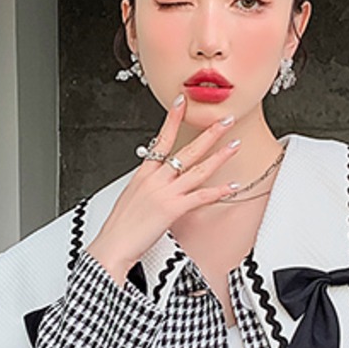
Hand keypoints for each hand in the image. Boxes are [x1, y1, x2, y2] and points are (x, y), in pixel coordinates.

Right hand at [85, 97, 241, 282]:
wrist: (113, 244)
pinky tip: (231, 186)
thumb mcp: (131, 197)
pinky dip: (218, 191)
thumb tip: (155, 180)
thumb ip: (147, 185)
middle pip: (186, 150)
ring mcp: (165, 192)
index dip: (173, 119)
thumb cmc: (120, 226)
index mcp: (144, 173)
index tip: (182, 102)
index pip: (161, 139)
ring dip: (219, 156)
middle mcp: (156, 179)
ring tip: (235, 144)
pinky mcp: (173, 209)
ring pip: (198, 169)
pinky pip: (200, 196)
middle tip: (225, 120)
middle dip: (209, 133)